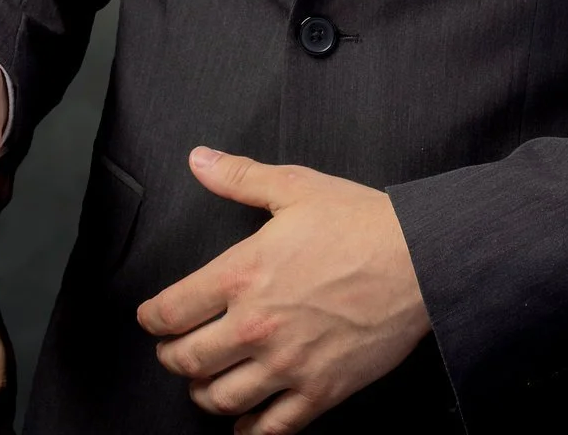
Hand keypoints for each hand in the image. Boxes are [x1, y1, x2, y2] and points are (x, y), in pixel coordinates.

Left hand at [137, 148, 429, 433]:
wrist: (417, 260)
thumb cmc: (357, 221)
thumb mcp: (294, 186)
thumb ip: (239, 177)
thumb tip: (199, 160)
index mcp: (242, 274)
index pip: (172, 310)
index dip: (152, 319)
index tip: (150, 320)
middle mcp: (256, 325)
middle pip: (187, 361)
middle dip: (171, 358)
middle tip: (172, 351)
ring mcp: (287, 364)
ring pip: (221, 398)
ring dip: (203, 394)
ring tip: (204, 383)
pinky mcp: (319, 391)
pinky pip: (271, 428)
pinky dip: (248, 431)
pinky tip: (244, 423)